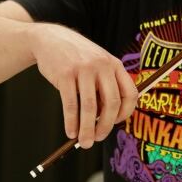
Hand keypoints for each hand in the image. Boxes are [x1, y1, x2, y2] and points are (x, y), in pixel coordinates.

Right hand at [29, 23, 136, 147]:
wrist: (51, 39)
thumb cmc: (78, 59)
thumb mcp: (98, 65)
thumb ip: (105, 87)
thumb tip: (106, 121)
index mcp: (115, 65)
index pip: (130, 93)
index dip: (125, 113)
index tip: (115, 123)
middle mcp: (102, 66)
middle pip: (111, 103)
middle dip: (105, 126)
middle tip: (98, 139)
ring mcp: (84, 69)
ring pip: (89, 107)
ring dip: (87, 129)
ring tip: (84, 142)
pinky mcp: (65, 74)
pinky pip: (70, 104)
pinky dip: (71, 121)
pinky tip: (70, 131)